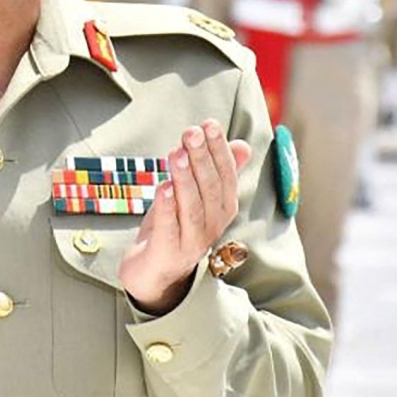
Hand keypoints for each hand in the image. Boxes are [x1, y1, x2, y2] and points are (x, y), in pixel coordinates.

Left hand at [118, 120, 250, 315]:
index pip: (225, 176)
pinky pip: (170, 228)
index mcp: (222, 208)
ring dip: (185, 179)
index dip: (219, 150)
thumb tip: (243, 144)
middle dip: (201, 158)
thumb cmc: (176, 226)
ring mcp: (192, 241)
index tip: (210, 124)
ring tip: (175, 153)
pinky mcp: (168, 253)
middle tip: (191, 132)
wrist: (153, 272)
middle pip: (209, 189)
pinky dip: (167, 208)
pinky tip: (163, 187)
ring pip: (192, 208)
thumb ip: (217, 171)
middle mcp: (213, 225)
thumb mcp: (196, 195)